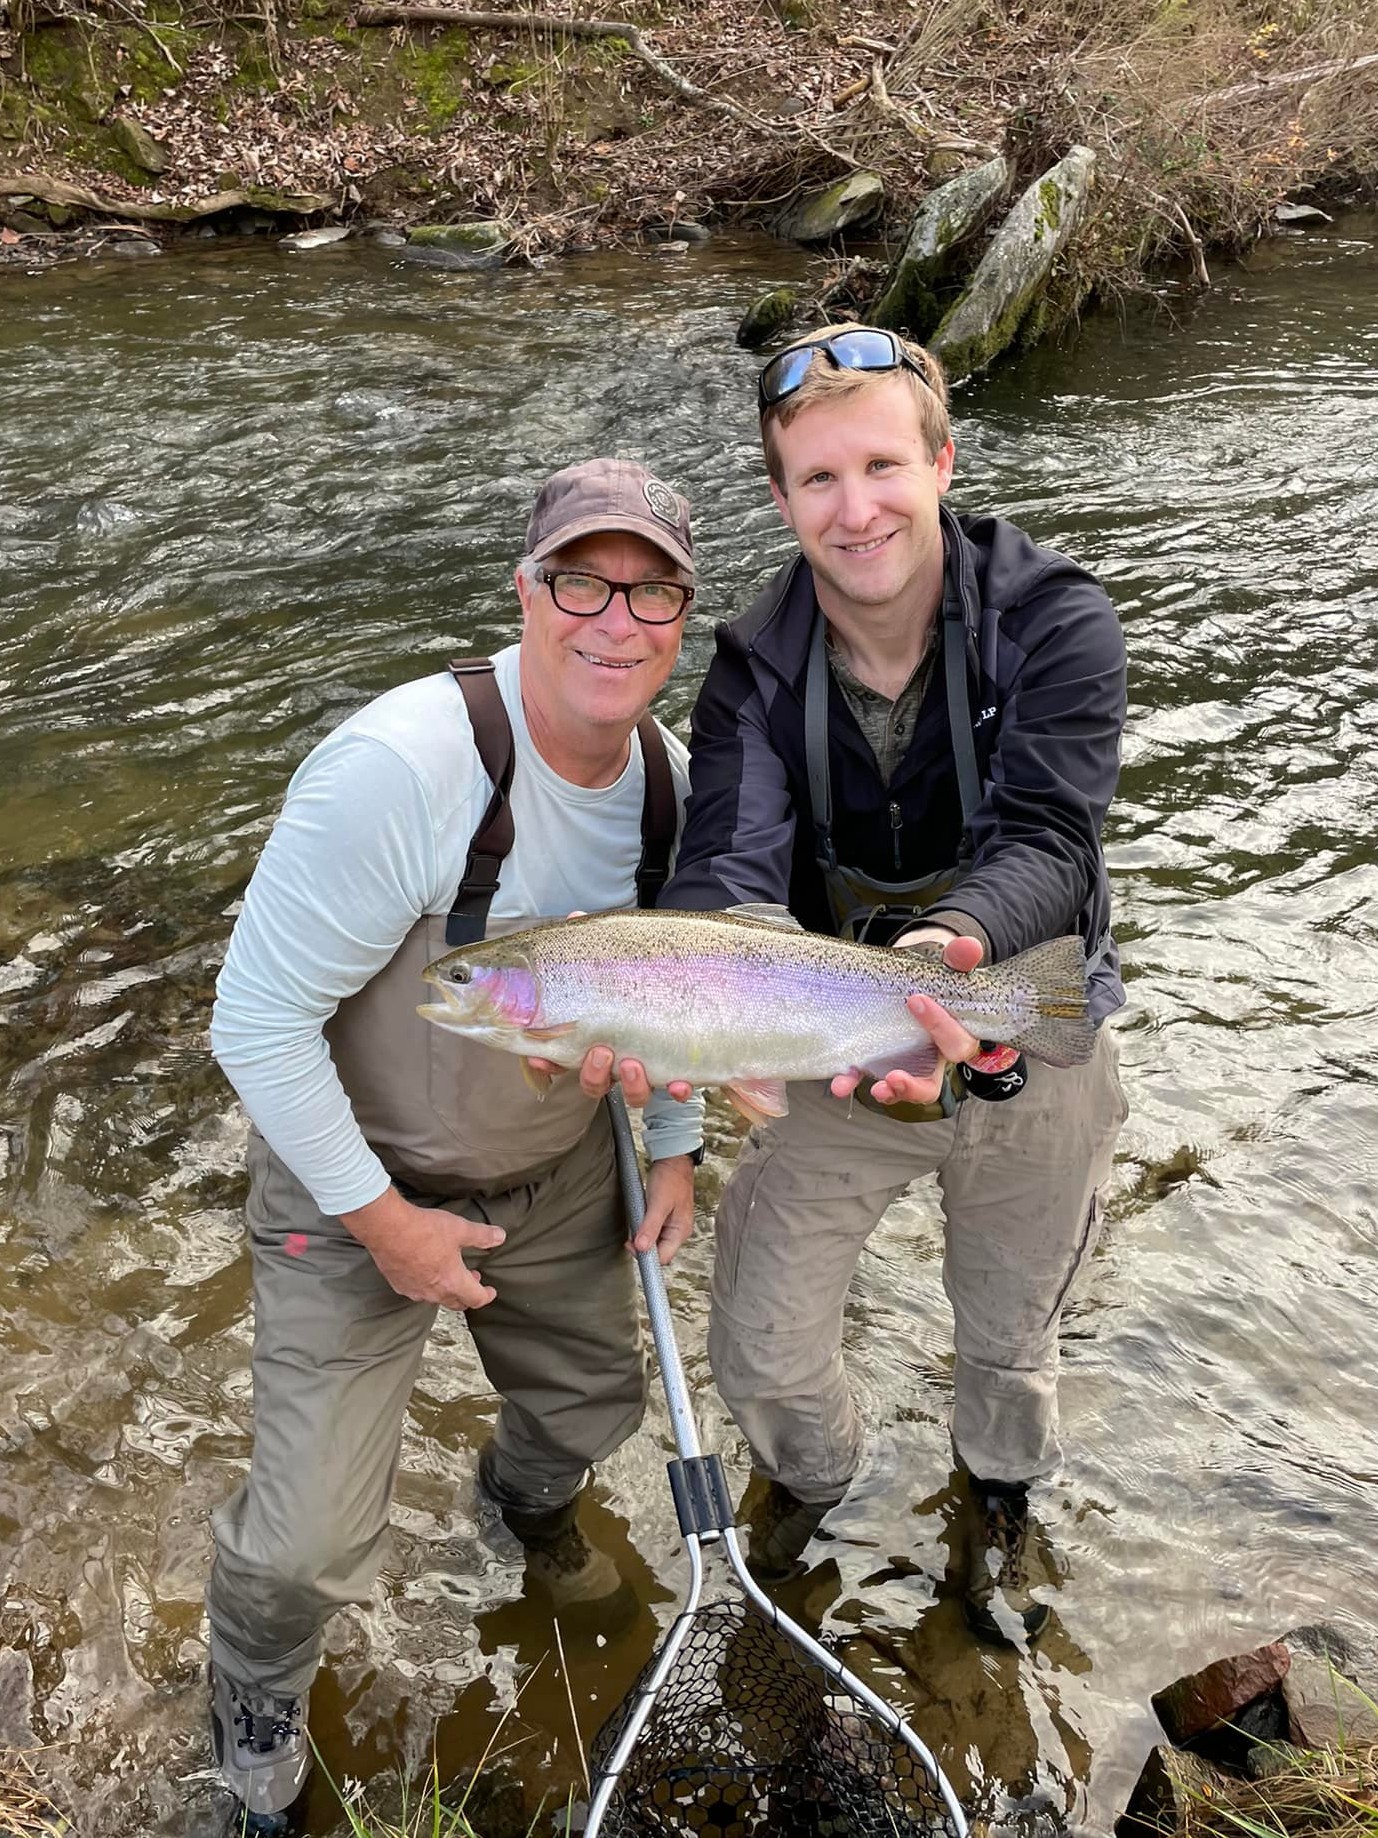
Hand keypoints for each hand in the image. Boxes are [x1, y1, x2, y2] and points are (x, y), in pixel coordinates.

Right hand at [341, 1186, 504, 1309]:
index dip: (486, 1296)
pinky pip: (417, 1291)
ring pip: (436, 1298)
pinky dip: (427, 1285)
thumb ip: (482, 1236)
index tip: (490, 1291)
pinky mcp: (398, 1285)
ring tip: (449, 1273)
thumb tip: (500, 1237)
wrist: (387, 1228)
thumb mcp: (460, 1229)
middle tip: (472, 1279)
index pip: (476, 1299)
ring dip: (447, 1289)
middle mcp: (434, 1292)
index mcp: (453, 1282)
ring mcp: (414, 1291)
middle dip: (467, 1294)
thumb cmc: (424, 1229)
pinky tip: (425, 1271)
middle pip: (456, 1303)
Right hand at [520, 912, 692, 1105]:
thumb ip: (593, 941)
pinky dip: (677, 1091)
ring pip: (632, 1093)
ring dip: (631, 1085)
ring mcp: (647, 1066)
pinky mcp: (678, 1069)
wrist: (693, 979)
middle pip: (595, 1082)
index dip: (548, 1063)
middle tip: (601, 1051)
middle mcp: (619, 1057)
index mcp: (596, 1035)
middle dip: (593, 1073)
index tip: (540, 1059)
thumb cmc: (643, 974)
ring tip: (633, 1064)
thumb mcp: (617, 957)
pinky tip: (680, 1083)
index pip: (563, 1056)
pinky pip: (675, 1091)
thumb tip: (576, 918)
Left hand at [633, 1154, 695, 1263]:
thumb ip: (650, 1227)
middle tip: (630, 1234)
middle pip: (658, 1251)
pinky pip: (653, 1230)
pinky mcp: (665, 1217)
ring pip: (654, 1241)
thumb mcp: (658, 1204)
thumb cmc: (670, 1179)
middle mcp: (678, 1231)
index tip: (631, 1244)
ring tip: (636, 1222)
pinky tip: (639, 1218)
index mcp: (680, 1231)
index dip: (646, 1255)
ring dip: (642, 1236)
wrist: (673, 1160)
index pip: (663, 1258)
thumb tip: (641, 1248)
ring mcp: (672, 1225)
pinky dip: (644, 1227)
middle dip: (643, 1245)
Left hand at [830, 933, 984, 1105]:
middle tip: (895, 1076)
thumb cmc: (933, 977)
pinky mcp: (876, 1060)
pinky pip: (865, 1075)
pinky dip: (851, 1081)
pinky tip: (840, 1083)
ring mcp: (904, 1062)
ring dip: (889, 1092)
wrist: (908, 975)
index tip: (916, 1000)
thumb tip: (970, 946)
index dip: (942, 1028)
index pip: (957, 1044)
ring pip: (902, 1088)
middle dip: (914, 1085)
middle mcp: (930, 1057)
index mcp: (954, 1036)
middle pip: (931, 1084)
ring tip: (876, 1089)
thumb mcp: (945, 965)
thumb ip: (959, 959)